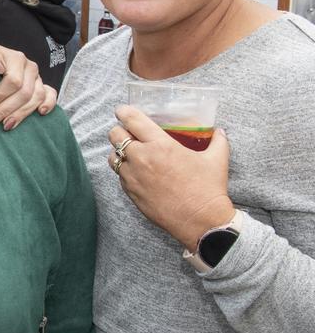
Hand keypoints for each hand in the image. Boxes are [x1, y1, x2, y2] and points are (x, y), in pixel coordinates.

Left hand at [0, 43, 56, 130]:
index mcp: (16, 58)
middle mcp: (30, 67)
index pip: (12, 81)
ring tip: (5, 126)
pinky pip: (51, 95)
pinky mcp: (43, 86)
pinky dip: (49, 104)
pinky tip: (40, 113)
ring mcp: (38, 77)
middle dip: (4, 110)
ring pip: (36, 98)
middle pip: (23, 93)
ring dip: (20, 114)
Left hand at [108, 105, 234, 249]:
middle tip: (128, 132)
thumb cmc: (208, 189)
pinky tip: (137, 172)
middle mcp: (142, 158)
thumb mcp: (217, 160)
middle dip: (119, 130)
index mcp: (161, 145)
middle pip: (114, 135)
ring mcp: (133, 176)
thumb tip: (220, 131)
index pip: (132, 120)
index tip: (122, 111)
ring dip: (119, 152)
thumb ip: (218, 141)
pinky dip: (124, 171)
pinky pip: (119, 175)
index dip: (124, 112)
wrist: (201, 222)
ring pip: (112, 156)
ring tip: (131, 153)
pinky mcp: (130, 192)